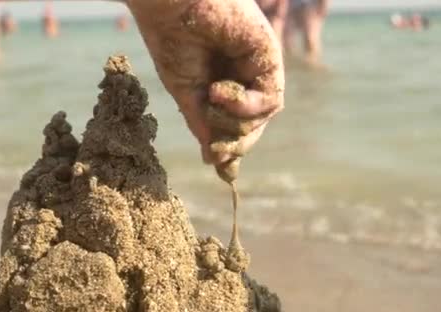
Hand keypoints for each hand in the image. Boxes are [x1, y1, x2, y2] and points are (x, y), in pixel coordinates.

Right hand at [128, 0, 284, 164]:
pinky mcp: (269, 55)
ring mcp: (259, 66)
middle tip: (217, 150)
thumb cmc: (172, 40)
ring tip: (210, 100)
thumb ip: (204, 125)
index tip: (218, 165)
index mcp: (226, 84)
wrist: (169, 4)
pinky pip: (270, 98)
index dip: (231, 147)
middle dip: (236, 142)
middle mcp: (247, 76)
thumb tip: (215, 163)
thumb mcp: (187, 93)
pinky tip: (218, 91)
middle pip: (254, 124)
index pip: (238, 124)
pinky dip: (245, 105)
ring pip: (264, 115)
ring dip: (237, 122)